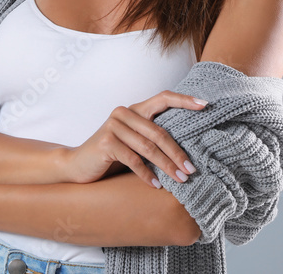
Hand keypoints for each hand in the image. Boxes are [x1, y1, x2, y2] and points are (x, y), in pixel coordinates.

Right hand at [61, 90, 207, 187]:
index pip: (163, 98)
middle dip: (178, 153)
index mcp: (134, 109)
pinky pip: (133, 160)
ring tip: (180, 180)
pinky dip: (147, 174)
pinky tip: (156, 185)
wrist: (77, 165)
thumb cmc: (111, 156)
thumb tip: (188, 149)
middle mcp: (124, 113)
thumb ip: (152, 137)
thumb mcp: (134, 142)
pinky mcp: (106, 142)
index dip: (184, 101)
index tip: (205, 106)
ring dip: (166, 166)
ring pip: (148, 147)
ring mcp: (113, 126)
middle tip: (192, 170)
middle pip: (160, 132)